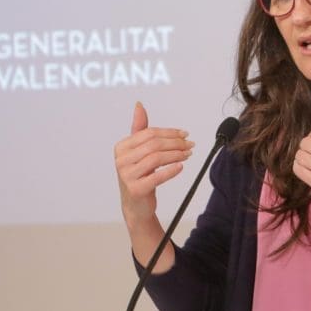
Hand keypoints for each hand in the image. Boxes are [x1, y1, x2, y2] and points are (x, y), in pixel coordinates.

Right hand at [114, 102, 193, 223]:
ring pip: (156, 158)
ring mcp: (127, 175)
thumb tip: (139, 105)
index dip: (169, 132)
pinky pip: (157, 176)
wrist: (136, 205)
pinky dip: (171, 170)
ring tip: (188, 154)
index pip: (149, 133)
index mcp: (122, 147)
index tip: (185, 133)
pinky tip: (181, 167)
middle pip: (154, 144)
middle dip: (175, 142)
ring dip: (176, 155)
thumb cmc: (139, 175)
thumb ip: (140, 129)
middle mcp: (121, 160)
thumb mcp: (138, 151)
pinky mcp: (136, 189)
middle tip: (190, 144)